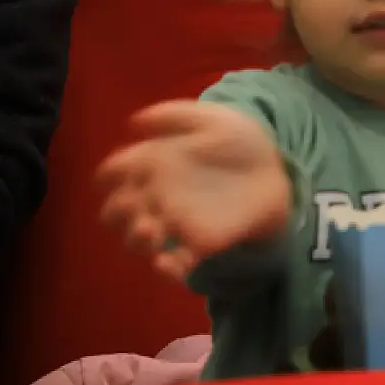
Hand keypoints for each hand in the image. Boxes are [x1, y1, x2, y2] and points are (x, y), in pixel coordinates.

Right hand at [98, 101, 290, 281]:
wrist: (275, 166)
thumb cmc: (238, 139)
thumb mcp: (209, 118)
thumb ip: (173, 115)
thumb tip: (133, 123)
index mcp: (154, 164)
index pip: (114, 173)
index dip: (108, 175)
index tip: (114, 174)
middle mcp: (158, 195)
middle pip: (116, 213)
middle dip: (114, 214)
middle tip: (131, 205)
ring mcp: (177, 221)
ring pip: (138, 241)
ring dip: (135, 241)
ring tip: (151, 231)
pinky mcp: (200, 242)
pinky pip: (175, 263)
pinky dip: (166, 269)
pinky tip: (168, 262)